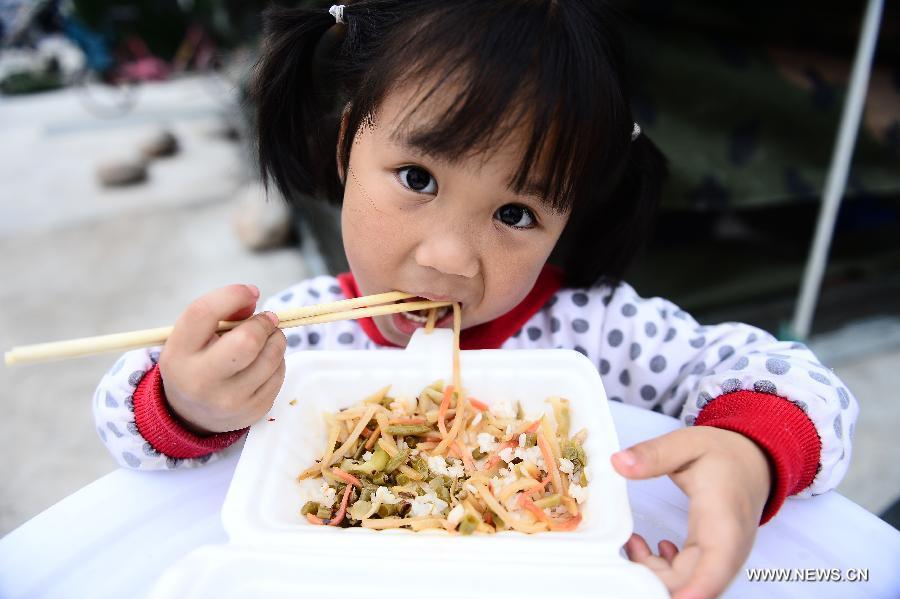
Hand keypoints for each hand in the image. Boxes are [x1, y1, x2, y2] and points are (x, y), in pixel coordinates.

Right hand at [158, 284, 286, 433]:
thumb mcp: (193, 337)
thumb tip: (253, 298)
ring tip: (267, 338)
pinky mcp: (253, 411)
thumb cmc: (197, 361)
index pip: (204, 313)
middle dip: (263, 323)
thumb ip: (220, 313)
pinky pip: (279, 374)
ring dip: (276, 339)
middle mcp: (200, 380)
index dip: (233, 295)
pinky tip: (263, 362)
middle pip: (247, 341)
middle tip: (267, 319)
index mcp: (179, 354)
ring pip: (271, 357)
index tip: (251, 292)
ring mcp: (229, 400)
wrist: (192, 414)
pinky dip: (277, 361)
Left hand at [611, 426, 771, 598]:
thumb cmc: (726, 454)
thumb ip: (654, 454)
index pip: (715, 568)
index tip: (670, 598)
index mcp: (724, 522)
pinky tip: (647, 548)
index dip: (694, 591)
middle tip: (624, 552)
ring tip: (632, 542)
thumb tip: (619, 462)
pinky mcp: (710, 558)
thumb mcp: (687, 443)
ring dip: (653, 574)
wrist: (753, 460)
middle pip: (692, 585)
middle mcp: (727, 548)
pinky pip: (685, 577)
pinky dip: (660, 570)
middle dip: (654, 581)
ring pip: (686, 585)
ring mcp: (720, 557)